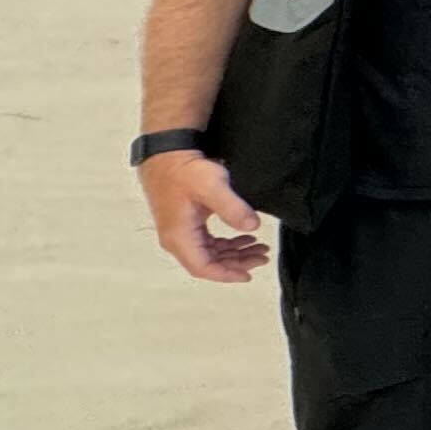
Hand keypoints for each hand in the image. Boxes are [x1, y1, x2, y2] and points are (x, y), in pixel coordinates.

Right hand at [143, 152, 267, 283]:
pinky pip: (207, 242)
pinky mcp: (186, 223)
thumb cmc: (186, 171)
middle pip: (209, 263)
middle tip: (263, 256)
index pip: (203, 268)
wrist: (167, 155)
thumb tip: (252, 227)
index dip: (227, 274)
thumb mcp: (213, 187)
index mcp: (179, 237)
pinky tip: (244, 237)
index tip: (249, 275)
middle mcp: (176, 239)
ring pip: (210, 253)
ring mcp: (180, 232)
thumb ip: (233, 208)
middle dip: (237, 263)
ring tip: (259, 248)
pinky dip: (226, 243)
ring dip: (234, 253)